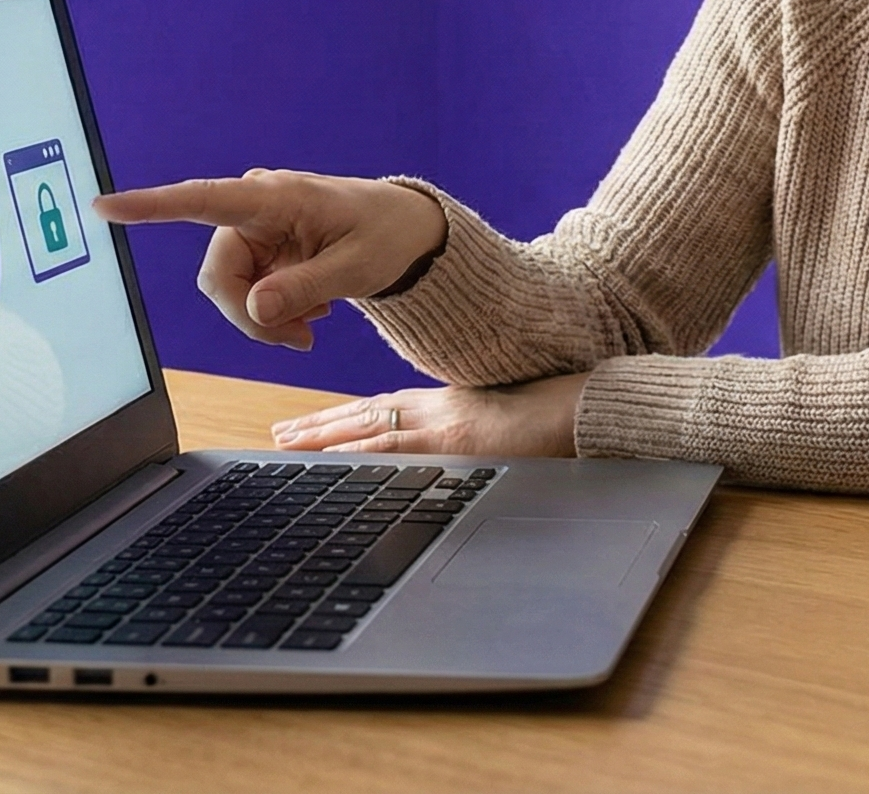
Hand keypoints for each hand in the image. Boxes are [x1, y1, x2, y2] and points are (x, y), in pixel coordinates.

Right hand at [91, 170, 446, 350]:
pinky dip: (273, 310)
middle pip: (218, 276)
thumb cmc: (387, 235)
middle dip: (251, 316)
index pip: (202, 200)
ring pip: (229, 290)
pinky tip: (311, 310)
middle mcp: (254, 207)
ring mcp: (254, 230)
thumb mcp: (357, 267)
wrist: (407, 232)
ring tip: (315, 321)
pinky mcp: (259, 250)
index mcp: (276, 197)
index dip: (151, 206)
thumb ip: (305, 288)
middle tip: (300, 340)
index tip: (103, 207)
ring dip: (265, 317)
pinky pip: (245, 292)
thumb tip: (255, 308)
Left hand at [270, 374, 590, 457]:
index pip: (385, 410)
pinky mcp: (454, 444)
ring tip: (284, 444)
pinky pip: (391, 451)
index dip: (344, 418)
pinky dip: (355, 456)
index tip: (313, 424)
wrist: (590, 407)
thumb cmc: (560, 413)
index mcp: (451, 402)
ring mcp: (444, 426)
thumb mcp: (509, 418)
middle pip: (366, 418)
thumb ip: (478, 427)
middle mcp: (439, 408)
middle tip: (278, 434)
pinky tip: (327, 465)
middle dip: (319, 427)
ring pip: (367, 431)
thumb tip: (469, 444)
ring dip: (322, 438)